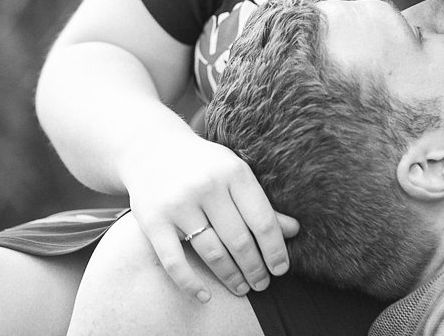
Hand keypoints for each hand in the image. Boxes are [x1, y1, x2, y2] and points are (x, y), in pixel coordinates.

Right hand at [122, 135, 298, 302]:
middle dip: (255, 268)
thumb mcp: (234, 174)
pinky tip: (205, 295)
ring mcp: (178, 204)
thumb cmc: (203, 165)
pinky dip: (190, 284)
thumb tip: (293, 231)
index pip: (262, 221)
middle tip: (263, 284)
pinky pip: (175, 262)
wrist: (150, 148)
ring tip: (242, 288)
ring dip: (231, 276)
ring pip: (212, 252)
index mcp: (234, 173)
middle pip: (239, 240)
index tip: (281, 269)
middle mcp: (207, 187)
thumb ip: (260, 203)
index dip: (275, 250)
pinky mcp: (154, 221)